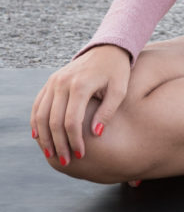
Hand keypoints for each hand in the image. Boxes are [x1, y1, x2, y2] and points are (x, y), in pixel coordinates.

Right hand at [30, 44, 130, 167]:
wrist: (107, 49)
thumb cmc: (117, 72)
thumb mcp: (119, 90)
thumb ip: (107, 112)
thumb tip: (95, 134)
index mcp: (81, 84)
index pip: (72, 120)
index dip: (74, 141)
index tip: (81, 154)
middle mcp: (63, 82)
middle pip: (53, 121)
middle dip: (58, 144)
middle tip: (66, 162)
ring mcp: (54, 81)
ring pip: (41, 114)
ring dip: (44, 137)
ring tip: (51, 154)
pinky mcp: (51, 81)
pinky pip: (38, 104)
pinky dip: (36, 122)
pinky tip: (39, 137)